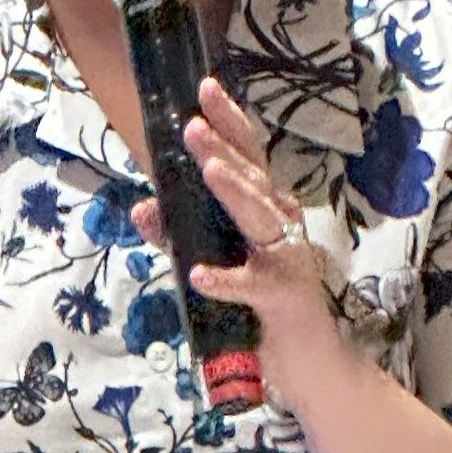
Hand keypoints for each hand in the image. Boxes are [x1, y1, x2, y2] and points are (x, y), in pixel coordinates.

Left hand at [134, 76, 350, 419]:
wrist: (307, 363)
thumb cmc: (261, 307)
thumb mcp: (214, 263)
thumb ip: (178, 235)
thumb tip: (143, 206)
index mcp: (265, 209)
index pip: (247, 156)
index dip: (228, 121)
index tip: (204, 89)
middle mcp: (281, 224)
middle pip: (255, 176)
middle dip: (225, 147)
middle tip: (194, 124)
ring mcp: (286, 258)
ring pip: (260, 218)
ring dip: (234, 193)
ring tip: (208, 169)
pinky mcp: (283, 298)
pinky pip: (251, 286)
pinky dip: (225, 280)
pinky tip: (199, 275)